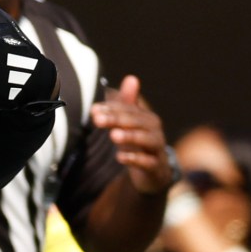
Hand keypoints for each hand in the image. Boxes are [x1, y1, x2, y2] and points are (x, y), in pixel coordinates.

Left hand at [91, 75, 172, 194]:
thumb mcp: (132, 124)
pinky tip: (120, 157)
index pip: (130, 110)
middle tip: (98, 120)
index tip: (93, 109)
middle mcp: (154, 131)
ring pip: (146, 140)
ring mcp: (156, 149)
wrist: (155, 173)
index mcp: (147, 119)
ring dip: (130, 137)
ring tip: (113, 135)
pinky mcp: (156, 167)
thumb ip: (127, 104)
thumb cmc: (139, 145)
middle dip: (117, 119)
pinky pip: (148, 162)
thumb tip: (131, 78)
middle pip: (137, 122)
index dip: (113, 108)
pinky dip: (135, 159)